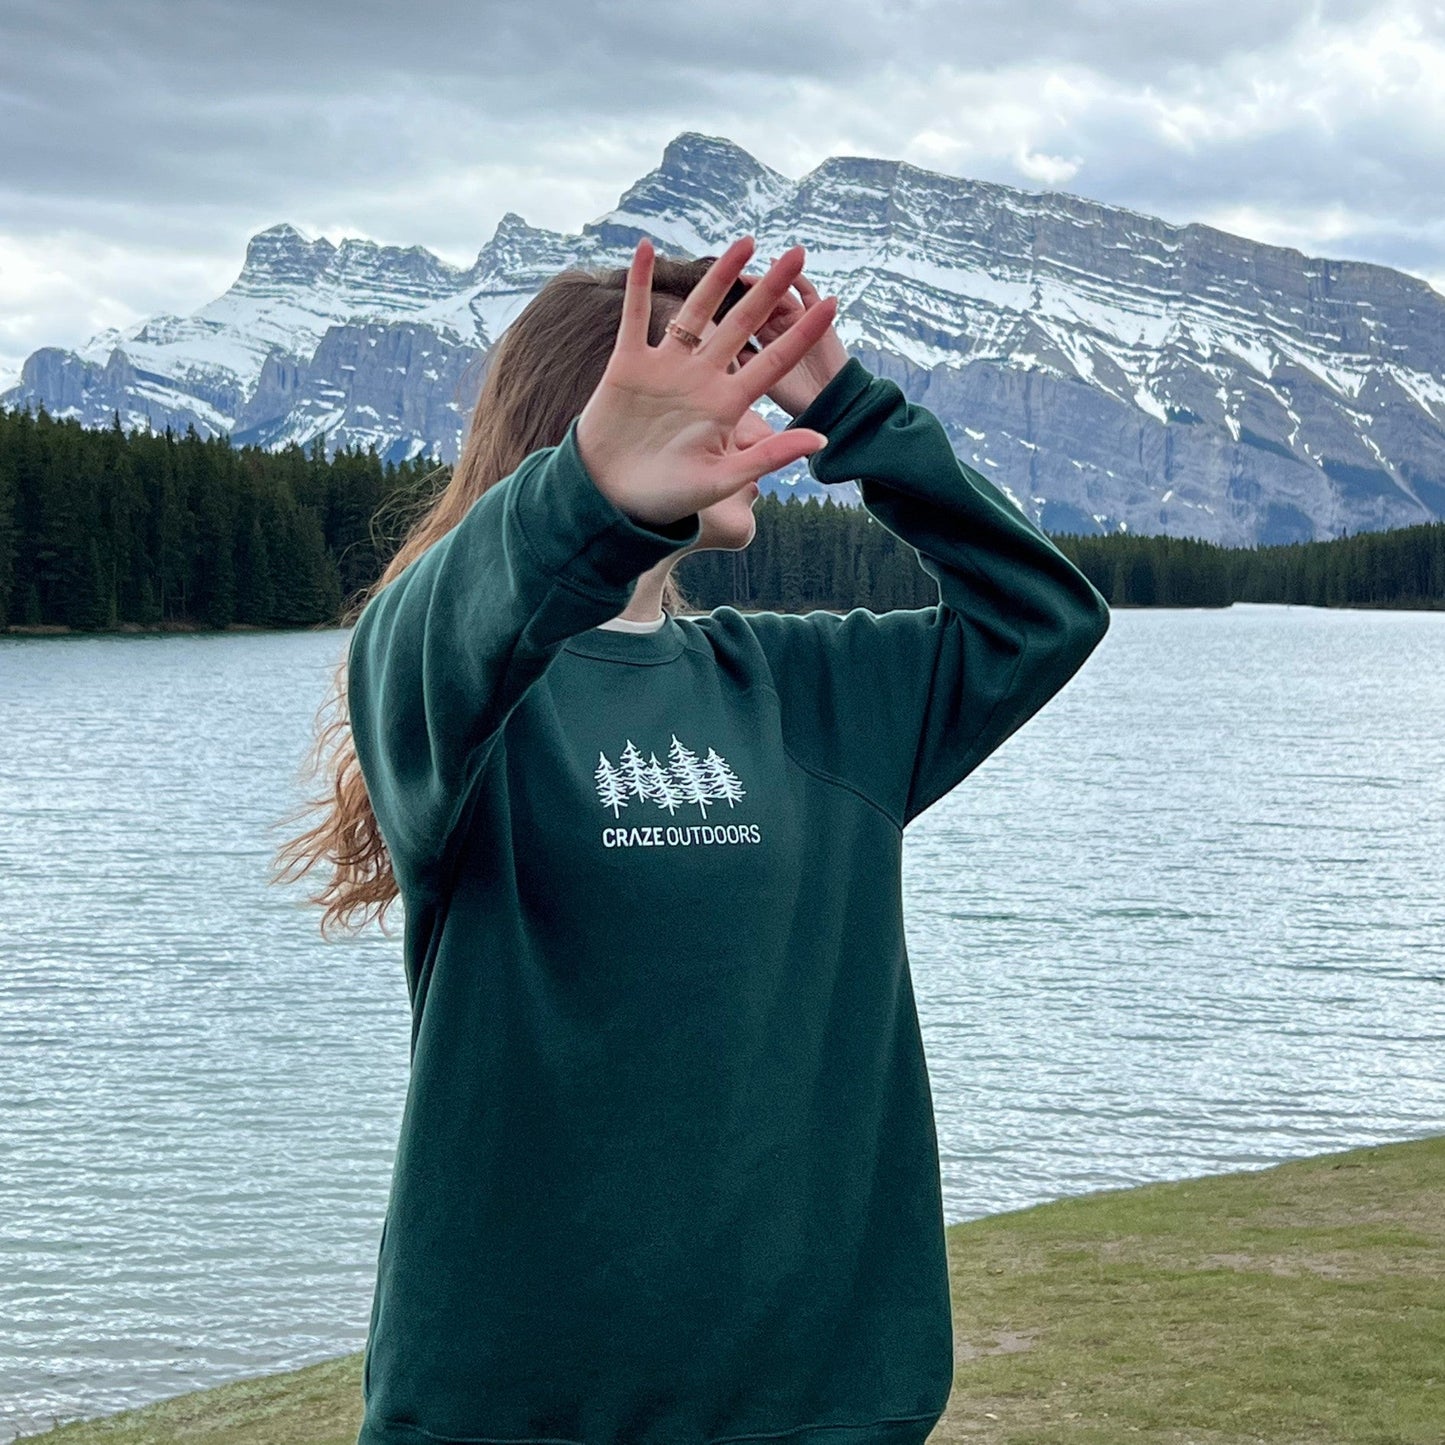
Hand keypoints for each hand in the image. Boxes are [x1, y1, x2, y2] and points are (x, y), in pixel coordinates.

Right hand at [575, 236, 837, 529]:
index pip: (773, 360)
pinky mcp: (628, 364)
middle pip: (743, 324)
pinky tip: (645, 247)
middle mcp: (700, 379)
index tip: (831, 303)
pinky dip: (637, 283)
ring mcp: (665, 368)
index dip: (802, 333)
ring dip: (719, 276)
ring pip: (697, 312)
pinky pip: (634, 315)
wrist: (610, 499)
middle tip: (798, 252)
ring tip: (746, 242)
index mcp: (726, 405)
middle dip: (770, 290)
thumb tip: (823, 439)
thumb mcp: (722, 479)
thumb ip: (770, 457)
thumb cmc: (666, 498)